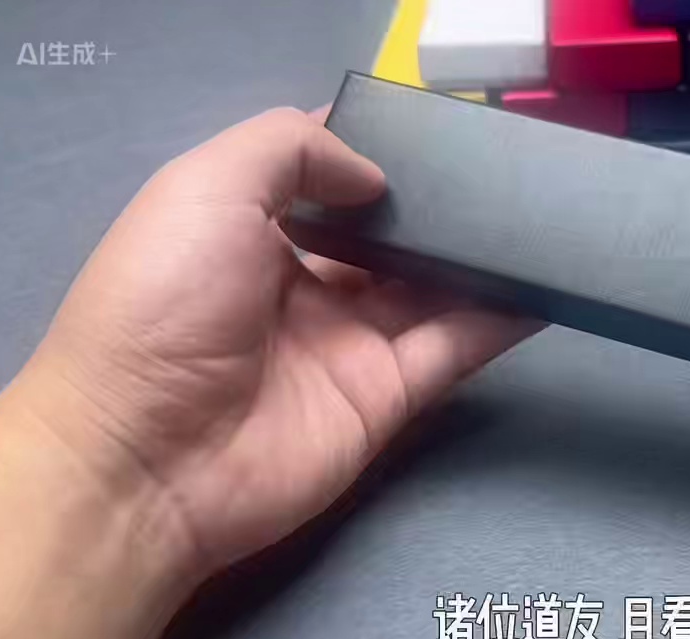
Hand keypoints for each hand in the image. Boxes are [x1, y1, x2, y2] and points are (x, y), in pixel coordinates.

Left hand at [0, 106, 538, 576]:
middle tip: (498, 168)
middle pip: (386, 235)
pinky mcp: (388, 396)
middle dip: (435, 204)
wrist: (146, 460)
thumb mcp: (204, 188)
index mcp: (248, 231)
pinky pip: (454, 346)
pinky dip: (501, 317)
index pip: (324, 181)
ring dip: (478, 255)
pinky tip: (543, 282)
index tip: (432, 127)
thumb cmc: (163, 306)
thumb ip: (291, 150)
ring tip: (536, 215)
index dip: (373, 152)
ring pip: (431, 287)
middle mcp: (302, 285)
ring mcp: (349, 344)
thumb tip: (375, 174)